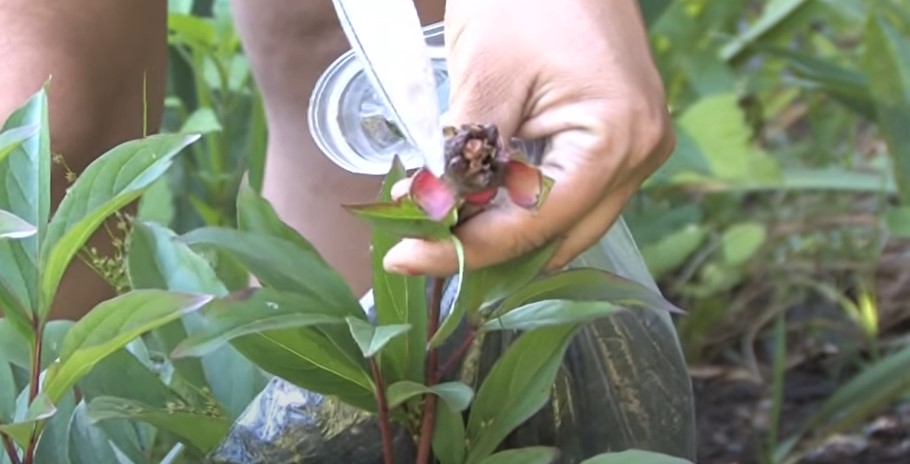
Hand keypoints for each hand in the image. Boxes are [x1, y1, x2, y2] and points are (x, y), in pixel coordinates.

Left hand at [382, 0, 674, 276]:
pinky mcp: (621, 140)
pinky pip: (571, 194)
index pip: (534, 225)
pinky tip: (479, 198)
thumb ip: (464, 156)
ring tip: (441, 223)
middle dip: (486, 250)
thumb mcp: (486, 76)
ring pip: (564, 223)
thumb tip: (429, 216)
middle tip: (418, 246)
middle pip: (556, 238)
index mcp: (616, 138)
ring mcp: (637, 149)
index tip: (404, 257)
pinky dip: (523, 204)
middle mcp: (640, 155)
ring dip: (504, 231)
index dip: (464, 249)